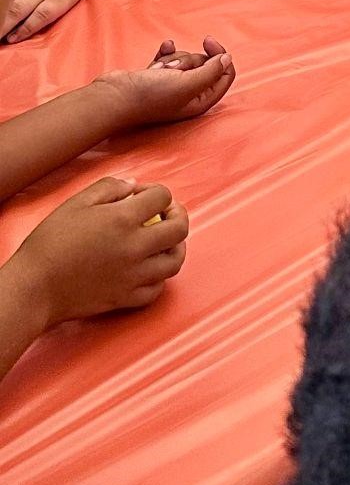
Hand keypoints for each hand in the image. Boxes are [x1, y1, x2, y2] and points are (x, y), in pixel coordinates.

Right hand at [11, 177, 188, 326]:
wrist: (34, 287)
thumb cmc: (50, 243)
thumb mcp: (76, 203)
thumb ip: (109, 187)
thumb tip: (133, 186)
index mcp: (123, 219)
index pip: (162, 197)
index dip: (156, 191)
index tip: (142, 195)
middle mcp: (135, 247)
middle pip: (179, 228)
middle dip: (177, 215)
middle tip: (165, 214)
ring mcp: (133, 275)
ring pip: (175, 261)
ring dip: (175, 246)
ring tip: (164, 241)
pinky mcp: (125, 298)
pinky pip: (157, 289)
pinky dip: (159, 278)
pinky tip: (150, 268)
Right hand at [96, 38, 236, 130]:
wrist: (113, 97)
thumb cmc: (149, 96)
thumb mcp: (187, 85)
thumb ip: (211, 72)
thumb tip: (227, 59)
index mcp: (201, 101)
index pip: (225, 75)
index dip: (220, 56)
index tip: (208, 42)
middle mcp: (189, 95)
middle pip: (204, 64)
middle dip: (188, 60)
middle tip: (173, 70)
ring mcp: (173, 86)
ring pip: (185, 59)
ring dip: (173, 60)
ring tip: (158, 72)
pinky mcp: (158, 77)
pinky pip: (169, 57)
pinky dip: (165, 53)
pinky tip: (163, 47)